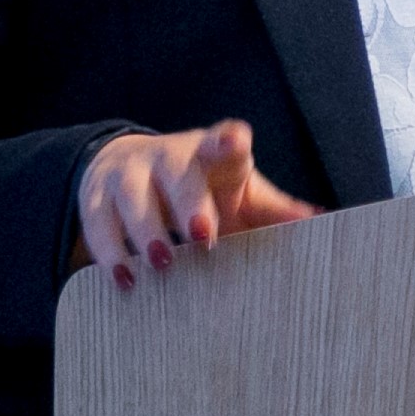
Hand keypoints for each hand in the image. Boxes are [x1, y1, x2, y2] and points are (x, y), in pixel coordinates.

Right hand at [77, 121, 315, 292]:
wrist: (133, 166)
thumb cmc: (204, 184)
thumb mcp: (240, 191)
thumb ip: (273, 208)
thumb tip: (317, 219)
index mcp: (212, 149)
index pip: (223, 137)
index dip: (229, 139)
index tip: (236, 142)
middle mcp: (169, 155)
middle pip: (178, 173)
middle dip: (189, 202)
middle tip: (204, 236)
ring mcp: (129, 172)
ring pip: (132, 196)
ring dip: (146, 231)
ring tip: (160, 263)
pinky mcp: (97, 195)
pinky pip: (98, 222)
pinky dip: (109, 252)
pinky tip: (123, 279)